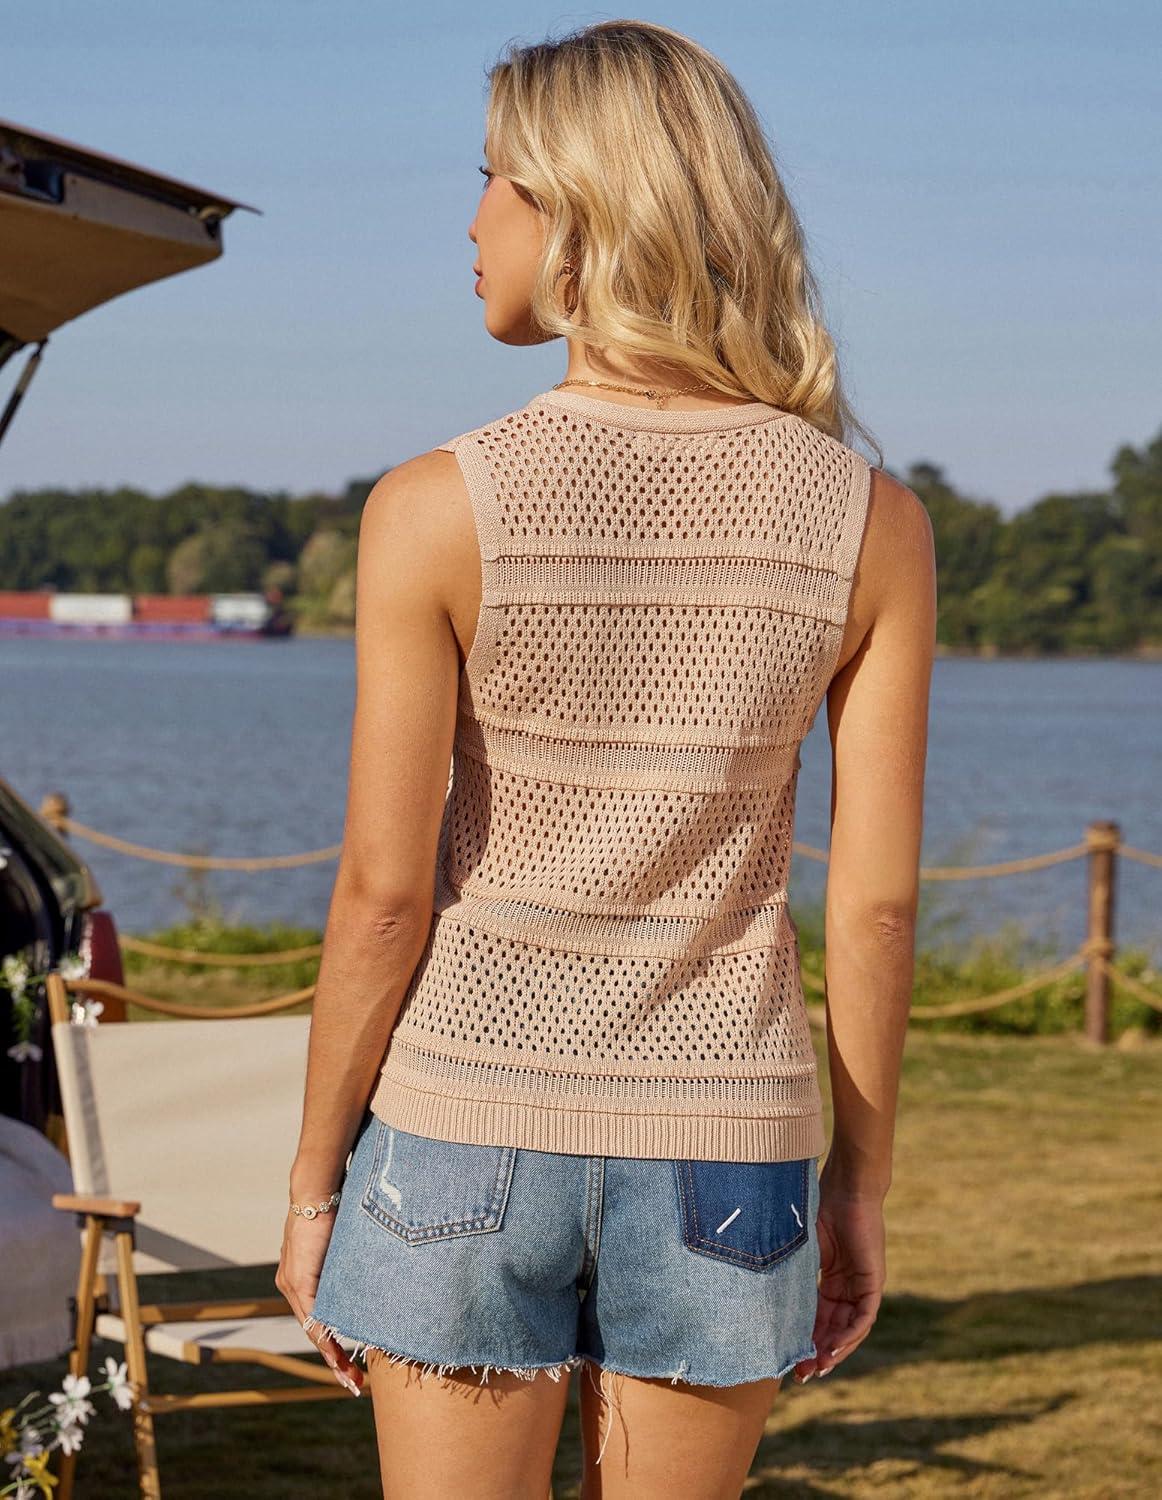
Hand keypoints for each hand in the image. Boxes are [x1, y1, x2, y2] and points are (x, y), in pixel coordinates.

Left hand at [275, 1208, 363, 1396]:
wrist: (316, 1191)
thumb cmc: (334, 1210)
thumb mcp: (342, 1246)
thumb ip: (347, 1264)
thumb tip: (368, 1274)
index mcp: (302, 1278)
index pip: (318, 1321)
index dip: (333, 1345)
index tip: (350, 1366)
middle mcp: (292, 1286)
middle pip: (314, 1333)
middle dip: (335, 1361)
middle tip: (353, 1383)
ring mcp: (292, 1284)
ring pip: (313, 1330)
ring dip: (332, 1356)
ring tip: (349, 1378)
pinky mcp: (297, 1280)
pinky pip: (313, 1317)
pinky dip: (325, 1338)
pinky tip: (337, 1354)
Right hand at [792, 1167, 885, 1384]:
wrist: (846, 1186)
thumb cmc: (821, 1206)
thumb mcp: (801, 1248)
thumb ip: (791, 1271)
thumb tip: (761, 1293)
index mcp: (830, 1279)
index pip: (816, 1317)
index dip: (803, 1338)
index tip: (786, 1358)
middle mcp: (847, 1287)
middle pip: (833, 1329)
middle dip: (816, 1353)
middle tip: (798, 1374)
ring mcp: (862, 1286)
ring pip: (850, 1329)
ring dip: (833, 1351)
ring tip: (815, 1368)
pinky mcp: (873, 1282)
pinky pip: (864, 1318)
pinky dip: (850, 1335)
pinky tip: (834, 1350)